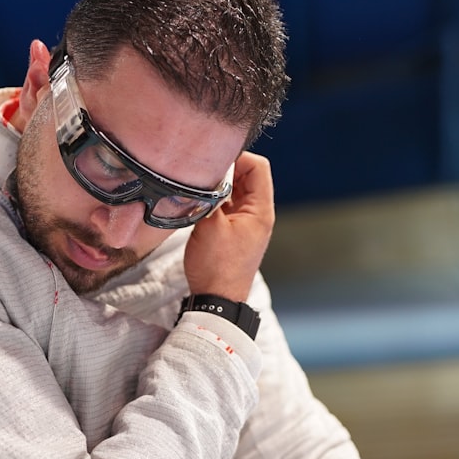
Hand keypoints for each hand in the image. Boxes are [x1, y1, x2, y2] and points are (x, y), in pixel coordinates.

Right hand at [183, 152, 274, 301]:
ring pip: (234, 191)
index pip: (258, 167)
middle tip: (201, 173)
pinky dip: (214, 200)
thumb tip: (206, 174)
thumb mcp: (210, 225)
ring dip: (217, 186)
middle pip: (246, 176)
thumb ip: (210, 195)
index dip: (237, 157)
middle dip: (224, 171)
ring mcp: (246, 223)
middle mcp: (258, 214)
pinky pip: (227, 206)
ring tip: (197, 188)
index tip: (213, 161)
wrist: (216, 300)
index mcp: (260, 210)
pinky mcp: (234, 232)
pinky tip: (198, 204)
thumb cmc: (216, 267)